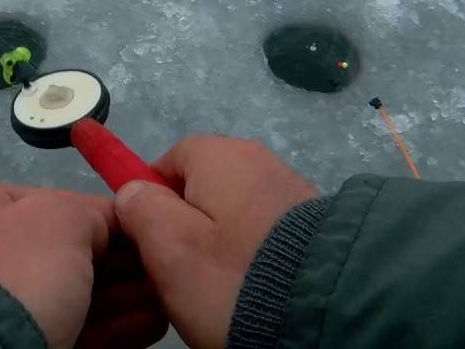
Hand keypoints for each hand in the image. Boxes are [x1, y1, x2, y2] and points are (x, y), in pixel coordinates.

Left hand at [0, 184, 164, 348]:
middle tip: (166, 267)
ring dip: (126, 297)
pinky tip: (151, 325)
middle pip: (65, 253)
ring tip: (169, 297)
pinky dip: (113, 328)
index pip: (50, 203)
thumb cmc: (12, 273)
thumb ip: (92, 212)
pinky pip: (73, 331)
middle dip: (122, 263)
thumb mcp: (56, 220)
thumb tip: (114, 222)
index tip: (150, 227)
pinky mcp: (17, 345)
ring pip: (73, 297)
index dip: (105, 216)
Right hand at [113, 137, 317, 348]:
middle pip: (201, 189)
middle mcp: (259, 161)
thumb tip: (135, 191)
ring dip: (220, 248)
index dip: (149, 199)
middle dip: (186, 228)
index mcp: (221, 155)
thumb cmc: (234, 275)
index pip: (167, 161)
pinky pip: (264, 236)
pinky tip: (252, 288)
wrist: (329, 309)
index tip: (148, 242)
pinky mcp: (315, 227)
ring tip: (219, 289)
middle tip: (180, 274)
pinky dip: (252, 259)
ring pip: (232, 216)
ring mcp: (292, 192)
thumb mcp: (169, 246)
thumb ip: (141, 210)